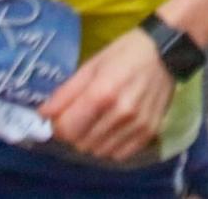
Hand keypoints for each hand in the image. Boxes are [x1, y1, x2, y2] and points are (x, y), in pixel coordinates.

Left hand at [40, 29, 176, 162]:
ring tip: (96, 121)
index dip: (57, 125)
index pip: (68, 129)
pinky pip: (119, 155)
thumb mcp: (91, 65)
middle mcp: (121, 114)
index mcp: (103, 93)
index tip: (59, 117)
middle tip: (78, 116)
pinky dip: (110, 146)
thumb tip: (42, 114)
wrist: (165, 52)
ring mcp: (138, 127)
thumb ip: (66, 93)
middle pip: (81, 143)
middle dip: (73, 133)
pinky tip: (111, 129)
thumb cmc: (124, 53)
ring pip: (99, 152)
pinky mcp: (150, 134)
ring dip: (91, 141)